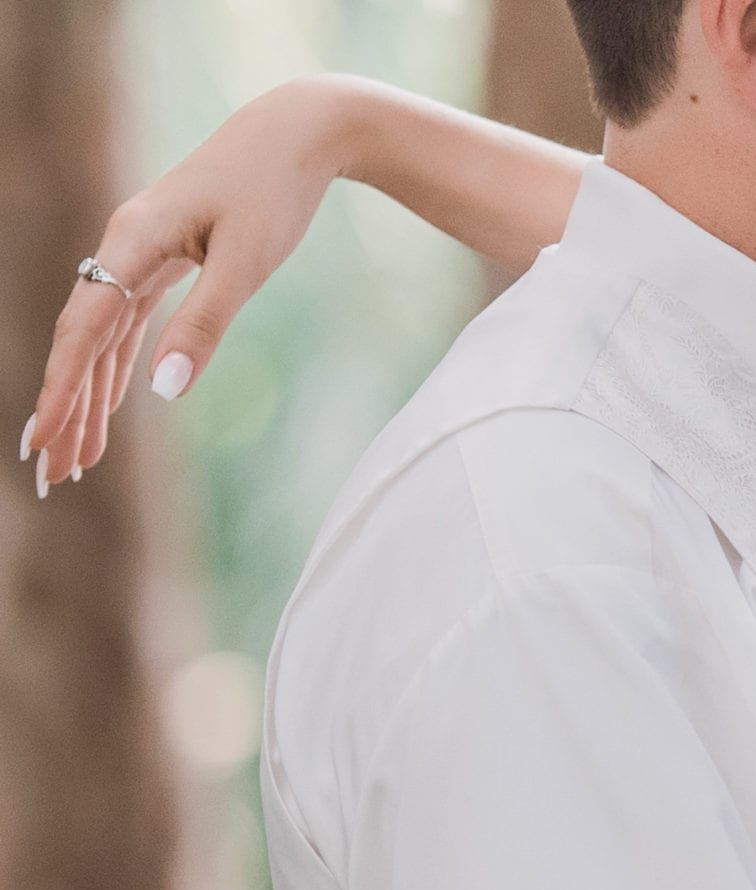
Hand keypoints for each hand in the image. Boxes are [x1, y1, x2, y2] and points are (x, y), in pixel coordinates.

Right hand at [21, 76, 357, 492]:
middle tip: (50, 474)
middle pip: (80, 341)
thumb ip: (204, 325)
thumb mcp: (245, 263)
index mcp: (132, 241)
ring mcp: (137, 253)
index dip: (60, 390)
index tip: (42, 439)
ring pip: (100, 339)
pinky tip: (108, 411)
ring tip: (75, 460)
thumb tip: (163, 390)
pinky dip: (116, 371)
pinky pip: (125, 326)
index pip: (84, 330)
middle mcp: (122, 246)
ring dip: (86, 399)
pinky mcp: (161, 260)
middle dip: (63, 409)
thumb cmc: (273, 191)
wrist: (295, 132)